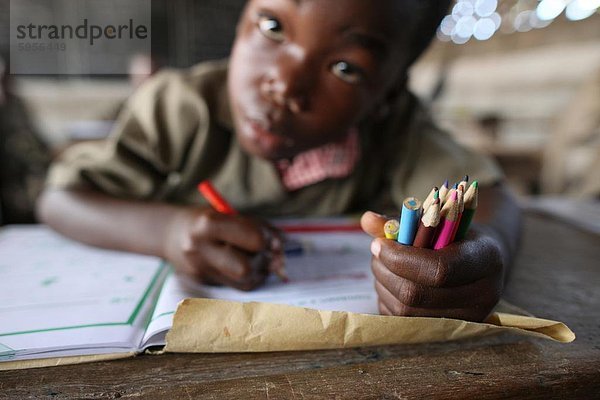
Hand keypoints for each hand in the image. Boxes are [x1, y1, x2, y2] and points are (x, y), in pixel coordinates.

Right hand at [164, 208, 283, 290]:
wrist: (170, 234)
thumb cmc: (208, 219)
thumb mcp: (230, 214)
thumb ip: (258, 227)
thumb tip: (281, 248)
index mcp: (208, 224)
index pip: (252, 239)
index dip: (268, 240)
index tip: (272, 239)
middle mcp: (200, 249)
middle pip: (245, 268)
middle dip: (262, 260)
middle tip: (267, 252)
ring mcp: (200, 269)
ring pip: (244, 281)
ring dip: (259, 271)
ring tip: (257, 258)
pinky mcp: (203, 282)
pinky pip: (238, 286)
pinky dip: (250, 278)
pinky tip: (249, 266)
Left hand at [361, 211, 504, 321]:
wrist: (484, 261)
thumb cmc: (457, 234)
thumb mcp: (439, 220)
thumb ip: (405, 222)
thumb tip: (366, 220)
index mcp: (486, 258)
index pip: (439, 269)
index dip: (401, 259)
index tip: (379, 244)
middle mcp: (484, 294)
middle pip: (417, 294)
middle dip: (386, 271)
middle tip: (375, 253)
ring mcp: (470, 318)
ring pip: (406, 311)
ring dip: (383, 285)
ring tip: (382, 265)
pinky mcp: (451, 332)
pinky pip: (404, 323)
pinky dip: (388, 301)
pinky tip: (391, 283)